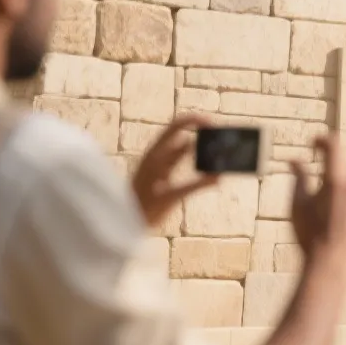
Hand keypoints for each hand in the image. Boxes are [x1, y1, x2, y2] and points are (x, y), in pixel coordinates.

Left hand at [132, 113, 216, 227]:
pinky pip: (185, 163)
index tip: (213, 123)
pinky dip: (199, 163)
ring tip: (221, 153)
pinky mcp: (165, 176)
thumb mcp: (169, 197)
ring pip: (186, 149)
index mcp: (156, 155)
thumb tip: (218, 177)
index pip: (176, 127)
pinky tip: (212, 170)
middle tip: (223, 136)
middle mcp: (159, 156)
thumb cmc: (141, 209)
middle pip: (184, 134)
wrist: (123, 223)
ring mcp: (162, 165)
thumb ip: (195, 187)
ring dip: (203, 149)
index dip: (194, 121)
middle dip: (202, 132)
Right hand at [290, 133, 345, 274]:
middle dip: (330, 169)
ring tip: (324, 215)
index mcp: (336, 181)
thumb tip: (294, 160)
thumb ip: (298, 177)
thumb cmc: (309, 235)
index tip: (314, 143)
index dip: (322, 140)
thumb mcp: (297, 204)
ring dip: (340, 192)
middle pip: (344, 167)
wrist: (331, 266)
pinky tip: (337, 226)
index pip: (333, 146)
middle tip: (316, 179)